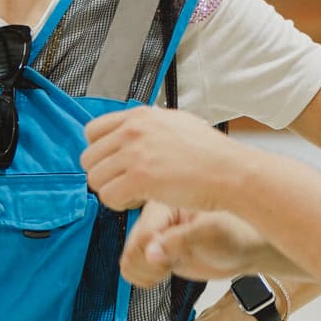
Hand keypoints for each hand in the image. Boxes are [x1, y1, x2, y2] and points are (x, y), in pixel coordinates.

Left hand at [81, 107, 243, 213]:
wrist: (231, 171)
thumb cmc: (211, 154)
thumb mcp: (177, 123)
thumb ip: (150, 126)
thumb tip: (133, 128)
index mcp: (140, 116)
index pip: (92, 131)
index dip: (101, 153)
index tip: (117, 165)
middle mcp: (133, 130)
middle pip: (89, 158)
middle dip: (105, 175)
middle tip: (128, 183)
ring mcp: (135, 153)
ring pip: (95, 179)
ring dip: (112, 191)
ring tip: (137, 193)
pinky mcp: (140, 178)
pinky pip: (107, 197)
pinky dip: (120, 205)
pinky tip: (141, 200)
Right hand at [121, 201, 270, 285]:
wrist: (247, 247)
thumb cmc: (238, 233)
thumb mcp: (212, 235)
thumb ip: (180, 242)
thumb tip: (150, 253)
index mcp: (165, 201)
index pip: (141, 234)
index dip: (153, 255)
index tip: (171, 261)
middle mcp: (155, 217)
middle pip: (130, 249)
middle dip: (150, 265)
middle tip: (173, 264)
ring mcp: (154, 235)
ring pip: (128, 261)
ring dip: (147, 272)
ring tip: (171, 266)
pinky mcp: (155, 251)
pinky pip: (132, 269)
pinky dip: (146, 277)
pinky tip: (166, 270)